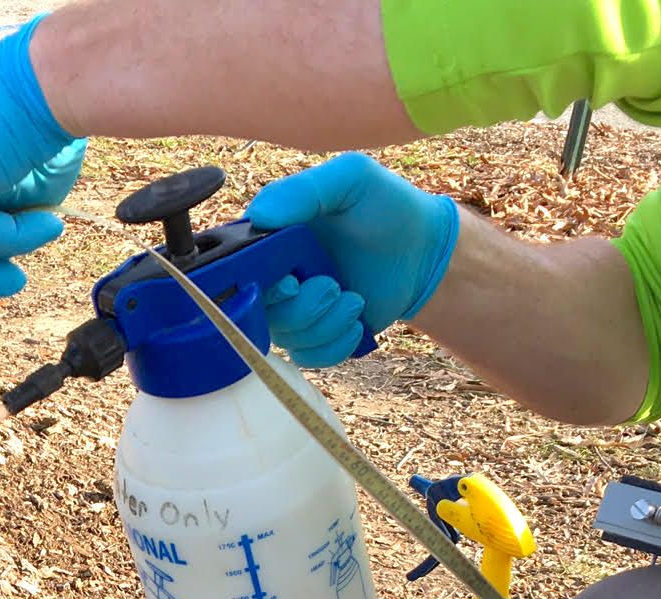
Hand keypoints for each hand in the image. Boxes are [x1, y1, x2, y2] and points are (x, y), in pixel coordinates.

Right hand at [247, 153, 458, 366]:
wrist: (425, 250)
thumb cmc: (387, 206)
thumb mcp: (350, 178)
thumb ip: (303, 189)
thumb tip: (259, 215)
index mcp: (270, 239)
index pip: (236, 271)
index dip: (258, 284)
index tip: (291, 279)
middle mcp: (274, 276)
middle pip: (257, 312)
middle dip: (301, 307)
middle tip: (333, 286)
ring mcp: (295, 309)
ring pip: (286, 338)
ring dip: (325, 324)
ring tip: (354, 300)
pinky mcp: (317, 335)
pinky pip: (308, 357)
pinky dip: (334, 344)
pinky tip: (356, 320)